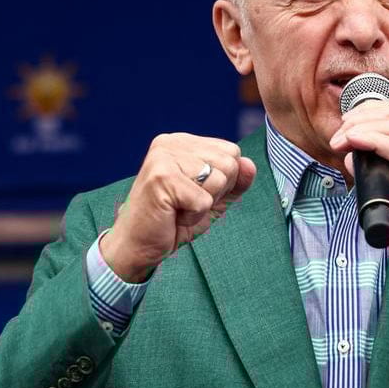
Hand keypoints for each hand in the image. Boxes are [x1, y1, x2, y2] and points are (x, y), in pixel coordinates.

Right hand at [101, 133, 256, 282]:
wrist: (138, 245)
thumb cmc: (173, 222)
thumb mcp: (213, 200)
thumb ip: (235, 182)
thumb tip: (250, 164)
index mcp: (182, 142)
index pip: (232, 151)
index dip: (224, 181)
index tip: (195, 193)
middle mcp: (171, 143)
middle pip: (229, 162)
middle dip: (216, 192)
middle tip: (186, 203)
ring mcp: (164, 157)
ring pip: (219, 180)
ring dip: (204, 205)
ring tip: (179, 208)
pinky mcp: (161, 177)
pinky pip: (204, 201)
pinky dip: (193, 217)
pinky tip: (172, 215)